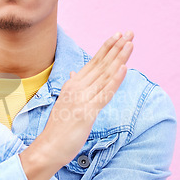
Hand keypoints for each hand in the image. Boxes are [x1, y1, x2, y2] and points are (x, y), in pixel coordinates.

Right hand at [19, 31, 133, 179]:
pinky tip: (124, 68)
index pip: (93, 62)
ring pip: (105, 75)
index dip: (107, 48)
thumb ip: (72, 87)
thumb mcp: (64, 103)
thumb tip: (74, 74)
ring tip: (131, 43)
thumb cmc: (58, 128)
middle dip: (117, 47)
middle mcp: (77, 88)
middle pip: (101, 64)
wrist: (48, 147)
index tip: (118, 35)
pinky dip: (115, 80)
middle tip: (130, 32)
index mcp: (72, 85)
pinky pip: (104, 93)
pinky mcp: (88, 112)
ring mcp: (82, 99)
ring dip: (120, 58)